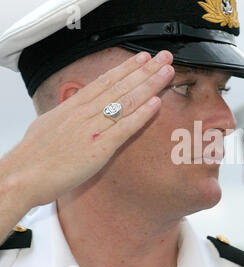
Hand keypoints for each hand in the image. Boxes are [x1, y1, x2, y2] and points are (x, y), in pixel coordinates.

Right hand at [1, 50, 174, 211]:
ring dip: (150, 85)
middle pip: (121, 85)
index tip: (142, 58)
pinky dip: (142, 114)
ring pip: (126, 101)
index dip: (126, 68)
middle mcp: (85, 112)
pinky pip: (125, 127)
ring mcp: (93, 128)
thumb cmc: (33, 155)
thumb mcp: (50, 124)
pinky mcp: (99, 148)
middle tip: (164, 58)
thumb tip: (78, 107)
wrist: (22, 176)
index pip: (105, 81)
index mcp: (73, 106)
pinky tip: (156, 103)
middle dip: (145, 70)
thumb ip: (69, 114)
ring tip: (167, 72)